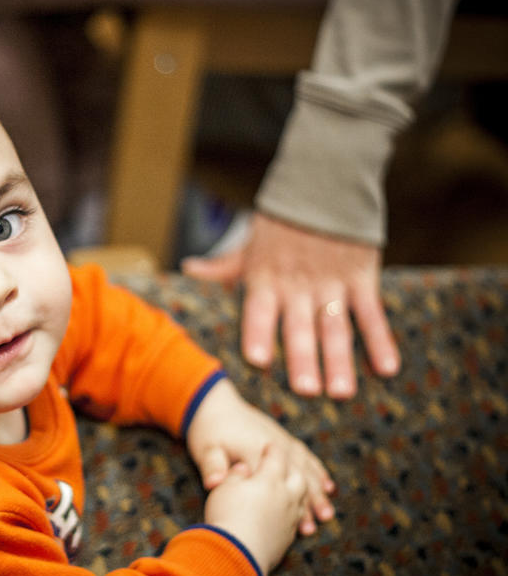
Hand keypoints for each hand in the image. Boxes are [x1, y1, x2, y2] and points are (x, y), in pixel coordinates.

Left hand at [182, 213, 400, 398]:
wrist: (325, 183)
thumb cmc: (281, 222)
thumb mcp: (249, 245)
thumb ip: (222, 267)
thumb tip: (188, 270)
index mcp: (265, 279)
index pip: (259, 311)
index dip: (259, 334)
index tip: (258, 360)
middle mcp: (297, 286)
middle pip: (300, 327)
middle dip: (303, 359)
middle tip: (307, 392)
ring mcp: (331, 283)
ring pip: (335, 327)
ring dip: (340, 360)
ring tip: (341, 392)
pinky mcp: (361, 277)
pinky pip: (372, 313)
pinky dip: (381, 341)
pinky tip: (388, 368)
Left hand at [186, 379, 334, 535]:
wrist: (214, 404)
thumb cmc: (207, 431)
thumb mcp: (205, 449)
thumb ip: (212, 466)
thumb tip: (213, 483)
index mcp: (254, 450)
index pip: (277, 481)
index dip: (287, 503)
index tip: (298, 525)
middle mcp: (273, 444)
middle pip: (296, 476)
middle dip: (309, 501)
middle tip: (316, 526)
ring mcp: (281, 440)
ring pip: (305, 468)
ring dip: (317, 491)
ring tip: (326, 514)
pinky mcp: (283, 437)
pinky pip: (305, 456)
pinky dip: (317, 471)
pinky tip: (327, 486)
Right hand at [204, 444, 306, 575]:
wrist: (237, 553)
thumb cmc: (226, 514)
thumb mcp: (223, 487)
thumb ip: (236, 474)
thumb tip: (243, 468)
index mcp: (270, 478)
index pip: (276, 457)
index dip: (272, 450)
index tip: (270, 447)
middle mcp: (286, 495)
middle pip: (298, 476)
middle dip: (293, 468)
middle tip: (287, 466)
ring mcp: (290, 517)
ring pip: (302, 499)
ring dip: (302, 492)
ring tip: (299, 490)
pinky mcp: (288, 537)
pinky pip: (297, 519)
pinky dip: (297, 513)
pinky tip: (292, 515)